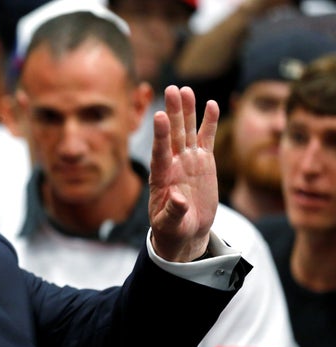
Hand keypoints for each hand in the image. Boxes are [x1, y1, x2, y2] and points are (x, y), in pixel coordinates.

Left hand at [148, 85, 218, 261]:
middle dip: (173, 112)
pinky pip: (207, 139)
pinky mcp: (203, 162)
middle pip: (173, 134)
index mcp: (161, 177)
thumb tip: (178, 199)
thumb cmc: (172, 229)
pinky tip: (212, 104)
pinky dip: (209, 123)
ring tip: (186, 89)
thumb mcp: (170, 225)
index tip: (160, 116)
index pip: (159, 152)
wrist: (185, 230)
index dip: (160, 135)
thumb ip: (173, 212)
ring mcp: (188, 160)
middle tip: (171, 89)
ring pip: (188, 131)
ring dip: (187, 111)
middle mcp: (173, 164)